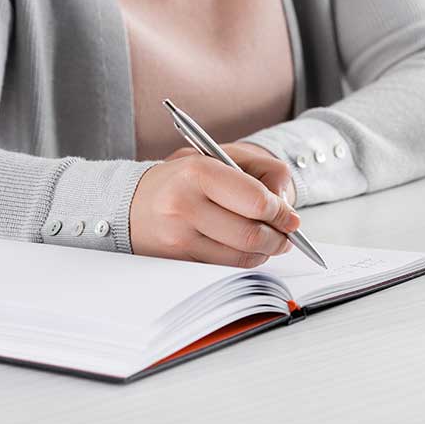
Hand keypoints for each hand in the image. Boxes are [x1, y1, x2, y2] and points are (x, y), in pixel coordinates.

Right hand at [130, 143, 299, 267]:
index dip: (282, 214)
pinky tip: (246, 249)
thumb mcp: (222, 156)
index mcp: (197, 171)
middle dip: (279, 238)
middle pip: (252, 234)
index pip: (256, 201)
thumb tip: (286, 205)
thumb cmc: (186, 178)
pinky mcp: (177, 260)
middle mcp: (183, 205)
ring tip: (269, 241)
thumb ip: (263, 170)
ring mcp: (177, 237)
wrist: (133, 202)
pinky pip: (225, 267)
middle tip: (287, 235)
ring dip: (265, 252)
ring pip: (241, 256)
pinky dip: (245, 261)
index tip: (291, 218)